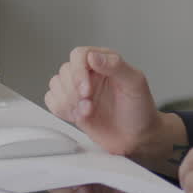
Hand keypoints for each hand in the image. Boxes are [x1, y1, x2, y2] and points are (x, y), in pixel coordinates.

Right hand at [43, 47, 166, 157]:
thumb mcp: (135, 83)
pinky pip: (52, 100)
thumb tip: (93, 56)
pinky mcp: (72, 106)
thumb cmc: (140, 110)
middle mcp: (90, 73)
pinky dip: (61, 109)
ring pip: (55, 85)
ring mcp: (79, 90)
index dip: (78, 72)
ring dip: (69, 101)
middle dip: (74, 91)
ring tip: (88, 111)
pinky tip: (79, 116)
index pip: (79, 55)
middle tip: (90, 104)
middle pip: (65, 71)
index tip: (86, 90)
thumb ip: (115, 65)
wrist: (137, 138)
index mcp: (105, 61)